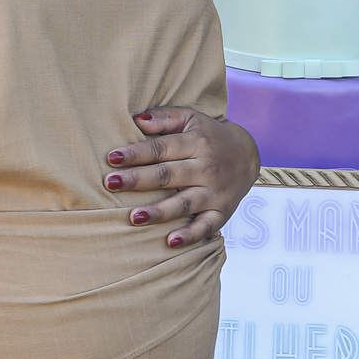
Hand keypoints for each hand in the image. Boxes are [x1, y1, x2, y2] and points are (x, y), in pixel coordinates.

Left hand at [105, 107, 259, 247]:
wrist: (248, 155)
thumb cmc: (209, 135)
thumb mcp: (191, 118)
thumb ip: (165, 117)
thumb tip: (137, 120)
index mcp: (196, 142)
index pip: (161, 148)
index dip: (136, 153)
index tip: (112, 157)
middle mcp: (205, 168)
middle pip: (167, 175)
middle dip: (138, 180)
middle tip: (110, 184)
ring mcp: (214, 192)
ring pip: (183, 203)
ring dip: (159, 211)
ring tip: (134, 217)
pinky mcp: (221, 212)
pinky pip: (206, 226)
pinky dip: (191, 235)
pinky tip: (171, 241)